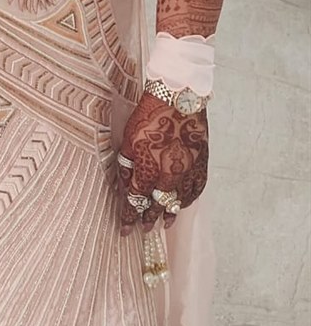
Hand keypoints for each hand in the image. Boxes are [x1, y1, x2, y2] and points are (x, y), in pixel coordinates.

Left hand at [117, 92, 208, 235]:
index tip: (125, 230)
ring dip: (169, 214)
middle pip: (157, 205)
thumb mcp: (128, 139)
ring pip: (178, 201)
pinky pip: (196, 189)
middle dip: (149, 218)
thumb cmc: (150, 114)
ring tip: (163, 224)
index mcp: (148, 169)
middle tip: (144, 229)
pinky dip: (188, 200)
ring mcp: (188, 171)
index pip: (136, 201)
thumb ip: (126, 165)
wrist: (178, 96)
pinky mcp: (202, 163)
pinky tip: (182, 204)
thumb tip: (124, 185)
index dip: (129, 217)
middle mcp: (169, 175)